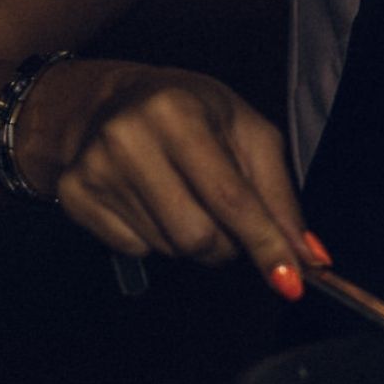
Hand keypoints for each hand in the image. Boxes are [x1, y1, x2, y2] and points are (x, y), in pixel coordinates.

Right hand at [24, 60, 324, 297]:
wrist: (106, 101)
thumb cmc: (191, 113)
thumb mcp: (247, 133)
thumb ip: (280, 196)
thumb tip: (308, 256)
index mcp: (178, 114)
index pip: (231, 199)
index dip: (265, 244)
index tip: (291, 282)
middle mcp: (128, 139)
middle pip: (198, 237)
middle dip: (226, 243)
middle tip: (226, 217)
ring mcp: (94, 169)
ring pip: (169, 249)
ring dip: (191, 239)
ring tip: (184, 196)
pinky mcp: (74, 196)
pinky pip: (134, 249)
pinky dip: (154, 238)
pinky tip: (149, 201)